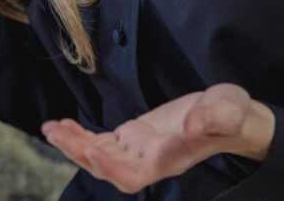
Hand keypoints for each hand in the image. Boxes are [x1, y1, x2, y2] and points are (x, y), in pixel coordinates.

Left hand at [42, 84, 275, 191]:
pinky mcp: (134, 137)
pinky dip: (81, 135)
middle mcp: (151, 159)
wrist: (232, 118)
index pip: (134, 175)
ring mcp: (140, 150)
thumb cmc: (233, 115)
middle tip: (55, 132)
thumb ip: (216, 117)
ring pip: (100, 156)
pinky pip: (101, 142)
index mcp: (170, 158)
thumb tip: (193, 124)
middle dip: (80, 153)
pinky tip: (63, 124)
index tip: (93, 152)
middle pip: (108, 168)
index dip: (112, 168)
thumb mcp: (230, 109)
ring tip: (50, 128)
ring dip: (74, 144)